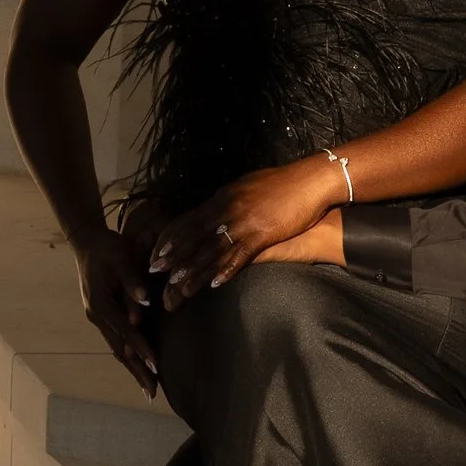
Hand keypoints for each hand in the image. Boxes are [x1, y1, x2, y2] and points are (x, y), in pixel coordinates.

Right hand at [69, 221, 159, 393]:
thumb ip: (132, 281)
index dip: (142, 348)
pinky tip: (136, 366)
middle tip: (153, 393)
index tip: (156, 365)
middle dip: (137, 371)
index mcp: (100, 303)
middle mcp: (96, 315)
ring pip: (116, 348)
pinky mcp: (101, 315)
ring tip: (148, 387)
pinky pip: (115, 340)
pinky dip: (127, 356)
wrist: (85, 241)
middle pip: (119, 349)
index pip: (126, 331)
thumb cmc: (106, 247)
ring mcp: (96, 316)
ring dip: (132, 368)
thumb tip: (144, 303)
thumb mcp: (120, 257)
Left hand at [153, 158, 343, 301]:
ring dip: (192, 267)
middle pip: (194, 235)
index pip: (190, 219)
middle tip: (155, 270)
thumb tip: (218, 205)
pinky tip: (214, 284)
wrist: (311, 181)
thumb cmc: (283, 183)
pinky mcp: (261, 234)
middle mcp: (228, 208)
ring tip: (176, 283)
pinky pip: (239, 256)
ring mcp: (244, 221)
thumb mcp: (249, 186)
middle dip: (173, 254)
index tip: (157, 250)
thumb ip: (231, 198)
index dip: (172, 237)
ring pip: (211, 248)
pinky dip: (225, 271)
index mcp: (224, 196)